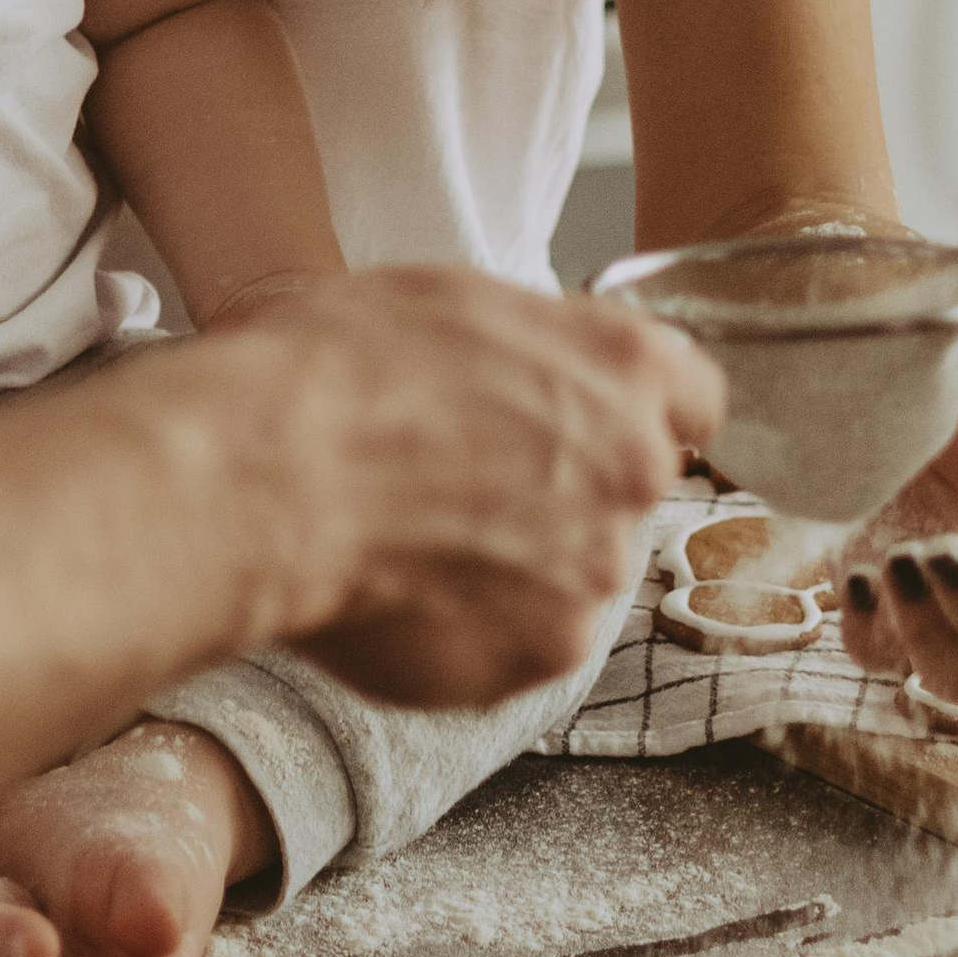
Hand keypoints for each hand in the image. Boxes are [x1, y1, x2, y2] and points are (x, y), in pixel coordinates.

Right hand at [233, 271, 722, 711]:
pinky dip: (469, 631)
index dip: (629, 411)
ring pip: (571, 574)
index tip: (583, 423)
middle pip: (625, 491)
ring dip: (512, 568)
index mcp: (622, 364)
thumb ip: (530, 346)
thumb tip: (528, 377)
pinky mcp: (544, 656)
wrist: (266, 474)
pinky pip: (518, 646)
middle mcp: (634, 468)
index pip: (691, 397)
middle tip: (459, 487)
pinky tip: (397, 593)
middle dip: (559, 492)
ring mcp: (596, 572)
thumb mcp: (446, 301)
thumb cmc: (331, 371)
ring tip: (410, 546)